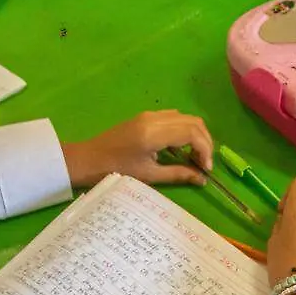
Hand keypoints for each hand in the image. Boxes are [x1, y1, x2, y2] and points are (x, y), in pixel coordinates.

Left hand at [61, 110, 213, 187]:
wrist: (88, 159)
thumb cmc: (116, 171)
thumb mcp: (149, 176)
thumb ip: (178, 174)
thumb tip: (202, 179)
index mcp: (154, 132)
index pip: (192, 132)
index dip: (205, 150)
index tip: (206, 169)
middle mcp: (155, 118)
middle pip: (193, 122)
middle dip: (205, 142)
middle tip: (204, 164)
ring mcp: (150, 115)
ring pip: (185, 118)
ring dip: (196, 135)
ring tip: (195, 158)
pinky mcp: (146, 117)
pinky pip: (174, 118)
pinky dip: (184, 131)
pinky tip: (181, 149)